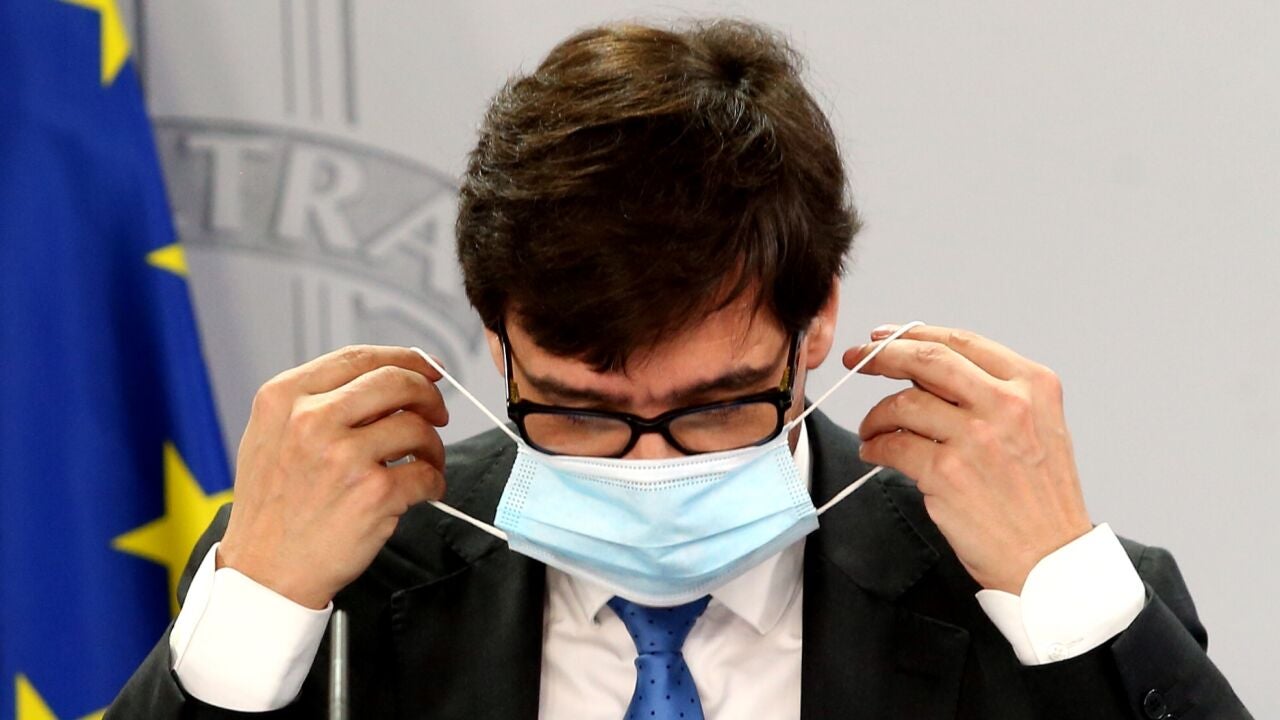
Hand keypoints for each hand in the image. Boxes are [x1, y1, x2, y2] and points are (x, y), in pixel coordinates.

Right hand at [217, 345, 449, 608]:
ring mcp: (344, 457)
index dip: (404, 359)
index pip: (359, 358)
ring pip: (418, 428)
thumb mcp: (271, 435)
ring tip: (425, 461)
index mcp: (284, 398)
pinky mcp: (374, 494)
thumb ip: (317, 401)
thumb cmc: (272, 506)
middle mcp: (312, 420)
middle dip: (429, 394)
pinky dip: (434, 481)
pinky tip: (424, 490)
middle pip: (397, 382)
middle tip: (438, 412)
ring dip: (432, 445)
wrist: (264, 571)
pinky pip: (426, 474)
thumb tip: (386, 379)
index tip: (428, 368)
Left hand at [844, 324, 1091, 594]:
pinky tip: (874, 453)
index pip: (961, 342)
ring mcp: (976, 437)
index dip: (914, 334)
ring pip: (903, 404)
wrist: (1051, 560)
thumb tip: (925, 370)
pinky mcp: (947, 473)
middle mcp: (1007, 403)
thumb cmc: (1040, 498)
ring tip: (871, 430)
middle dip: (882, 355)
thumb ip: (994, 393)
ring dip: (876, 415)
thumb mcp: (1039, 426)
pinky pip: (893, 447)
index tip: (885, 337)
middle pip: (927, 359)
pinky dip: (875, 447)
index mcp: (1032, 385)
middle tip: (857, 359)